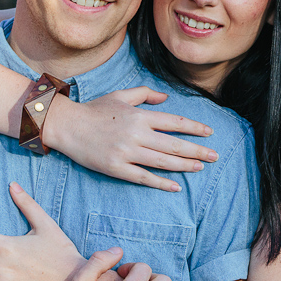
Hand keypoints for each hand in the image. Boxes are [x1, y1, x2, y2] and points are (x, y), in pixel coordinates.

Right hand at [43, 86, 218, 191]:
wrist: (66, 125)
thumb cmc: (95, 110)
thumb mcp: (121, 95)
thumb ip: (145, 94)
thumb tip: (167, 98)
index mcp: (139, 116)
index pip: (174, 123)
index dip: (194, 128)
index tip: (209, 133)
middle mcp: (136, 134)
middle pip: (173, 145)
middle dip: (197, 151)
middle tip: (214, 156)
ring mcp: (126, 152)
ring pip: (162, 162)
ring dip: (184, 166)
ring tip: (200, 168)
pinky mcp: (116, 168)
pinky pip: (143, 177)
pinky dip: (161, 183)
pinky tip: (175, 186)